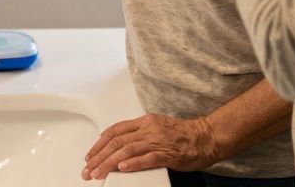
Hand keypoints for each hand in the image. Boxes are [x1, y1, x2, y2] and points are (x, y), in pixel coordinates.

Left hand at [81, 114, 221, 179]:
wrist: (206, 137)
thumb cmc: (184, 135)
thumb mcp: (157, 128)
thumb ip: (140, 135)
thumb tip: (121, 147)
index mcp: (144, 122)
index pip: (115, 131)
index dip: (99, 144)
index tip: (90, 155)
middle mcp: (148, 130)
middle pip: (116, 142)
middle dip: (99, 157)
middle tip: (88, 169)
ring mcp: (157, 141)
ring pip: (126, 151)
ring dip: (109, 163)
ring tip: (98, 173)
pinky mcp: (167, 154)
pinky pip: (146, 159)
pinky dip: (132, 164)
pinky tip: (121, 168)